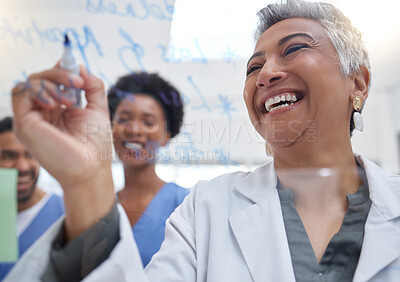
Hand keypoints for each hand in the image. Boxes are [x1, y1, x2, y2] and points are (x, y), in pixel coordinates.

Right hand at [12, 64, 114, 239]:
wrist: (91, 167)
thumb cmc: (96, 144)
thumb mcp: (98, 108)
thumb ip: (92, 86)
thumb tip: (79, 65)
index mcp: (58, 109)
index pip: (52, 80)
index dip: (62, 69)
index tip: (76, 68)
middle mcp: (42, 112)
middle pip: (41, 78)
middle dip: (60, 73)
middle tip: (79, 83)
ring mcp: (32, 117)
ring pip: (30, 82)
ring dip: (53, 82)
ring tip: (71, 99)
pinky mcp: (24, 123)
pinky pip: (22, 93)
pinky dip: (41, 90)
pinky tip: (58, 102)